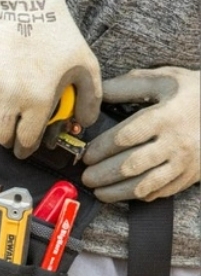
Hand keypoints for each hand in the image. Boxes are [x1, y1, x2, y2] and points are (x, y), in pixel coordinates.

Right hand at [0, 0, 101, 158]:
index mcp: (38, 102)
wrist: (28, 8)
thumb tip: (84, 124)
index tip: (24, 150)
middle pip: (1, 135)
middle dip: (6, 143)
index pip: (26, 141)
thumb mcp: (86, 67)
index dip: (25, 150)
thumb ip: (90, 100)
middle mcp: (10, 99)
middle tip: (8, 142)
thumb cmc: (59, 36)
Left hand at [82, 67, 199, 202]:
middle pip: (131, 165)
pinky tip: (123, 192)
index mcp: (166, 116)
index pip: (126, 137)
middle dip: (103, 174)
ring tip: (98, 191)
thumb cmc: (192, 93)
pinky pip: (160, 192)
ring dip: (116, 191)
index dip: (102, 148)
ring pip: (145, 185)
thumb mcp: (164, 80)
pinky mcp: (190, 176)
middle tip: (85, 176)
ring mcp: (185, 163)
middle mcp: (176, 142)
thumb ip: (128, 86)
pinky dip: (138, 195)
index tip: (87, 154)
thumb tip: (96, 92)